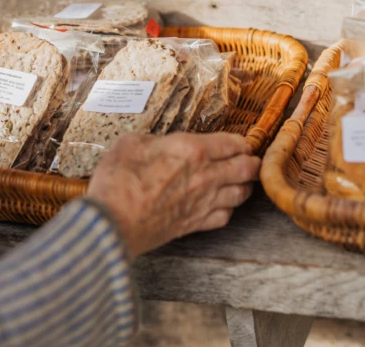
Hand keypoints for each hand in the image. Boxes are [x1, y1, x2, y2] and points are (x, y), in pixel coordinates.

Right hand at [87, 132, 259, 256]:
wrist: (111, 223)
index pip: (231, 144)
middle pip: (244, 168)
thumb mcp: (132, 144)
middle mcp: (205, 176)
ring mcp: (203, 203)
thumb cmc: (117, 181)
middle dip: (253, 162)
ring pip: (240, 194)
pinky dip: (230, 208)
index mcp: (192, 150)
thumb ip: (154, 141)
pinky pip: (225, 216)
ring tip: (244, 180)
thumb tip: (161, 144)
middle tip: (253, 160)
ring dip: (246, 185)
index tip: (242, 142)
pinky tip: (224, 205)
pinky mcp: (195, 224)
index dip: (242, 142)